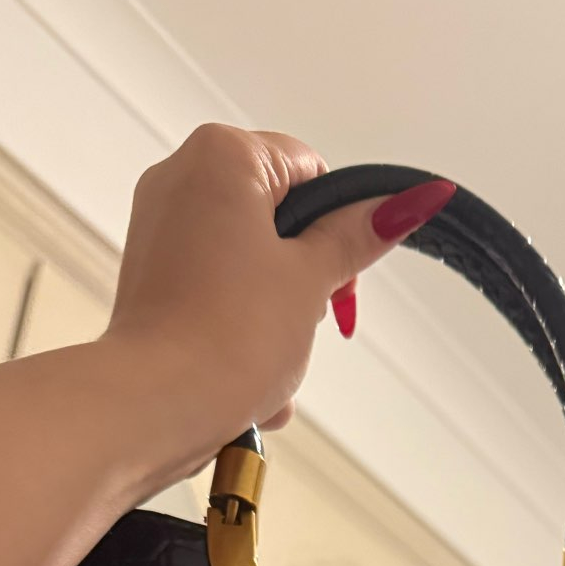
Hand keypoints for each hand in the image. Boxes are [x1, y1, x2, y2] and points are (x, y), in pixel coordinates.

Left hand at [102, 126, 453, 491]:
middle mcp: (180, 179)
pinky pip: (216, 296)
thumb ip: (360, 235)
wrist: (154, 409)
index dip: (340, 227)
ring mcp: (159, 230)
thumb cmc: (226, 338)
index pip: (311, 172)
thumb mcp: (312, 280)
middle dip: (303, 280)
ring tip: (270, 358)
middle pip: (279, 220)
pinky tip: (246, 377)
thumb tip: (413, 200)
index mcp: (222, 156)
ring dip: (276, 319)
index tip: (342, 280)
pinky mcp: (150, 280)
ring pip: (250, 266)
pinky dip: (238, 333)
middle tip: (306, 321)